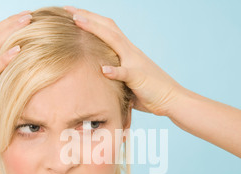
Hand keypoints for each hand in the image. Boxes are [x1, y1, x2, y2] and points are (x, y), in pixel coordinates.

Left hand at [64, 6, 185, 116]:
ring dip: (95, 30)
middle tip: (68, 8)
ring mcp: (135, 63)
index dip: (90, 19)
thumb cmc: (149, 92)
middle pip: (108, 27)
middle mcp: (131, 52)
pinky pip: (126, 73)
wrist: (172, 98)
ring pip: (114, 41)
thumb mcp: (127, 81)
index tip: (72, 13)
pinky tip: (103, 69)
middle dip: (88, 16)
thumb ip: (114, 75)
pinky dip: (115, 71)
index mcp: (127, 51)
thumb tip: (99, 77)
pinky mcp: (139, 78)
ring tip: (77, 21)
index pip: (107, 29)